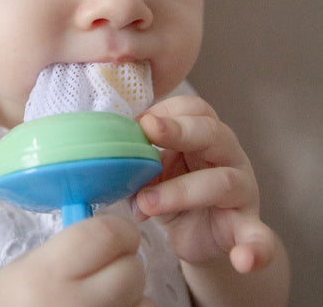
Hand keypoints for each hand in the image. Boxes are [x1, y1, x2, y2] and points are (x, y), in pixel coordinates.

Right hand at [0, 215, 155, 306]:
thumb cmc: (10, 306)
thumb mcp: (22, 270)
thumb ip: (64, 249)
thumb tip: (104, 235)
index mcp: (47, 273)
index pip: (106, 235)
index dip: (119, 229)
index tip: (117, 233)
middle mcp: (75, 304)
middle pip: (131, 269)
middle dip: (126, 262)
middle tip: (109, 266)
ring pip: (144, 300)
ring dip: (132, 294)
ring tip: (104, 297)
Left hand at [134, 95, 275, 273]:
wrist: (199, 235)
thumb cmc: (174, 191)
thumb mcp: (155, 172)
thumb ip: (140, 163)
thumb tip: (111, 164)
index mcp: (203, 134)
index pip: (193, 108)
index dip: (165, 110)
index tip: (137, 123)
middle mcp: (227, 155)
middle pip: (211, 132)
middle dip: (178, 130)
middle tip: (147, 131)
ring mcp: (242, 189)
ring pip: (222, 180)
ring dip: (180, 191)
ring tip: (146, 203)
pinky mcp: (248, 226)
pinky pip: (259, 237)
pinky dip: (256, 248)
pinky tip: (244, 261)